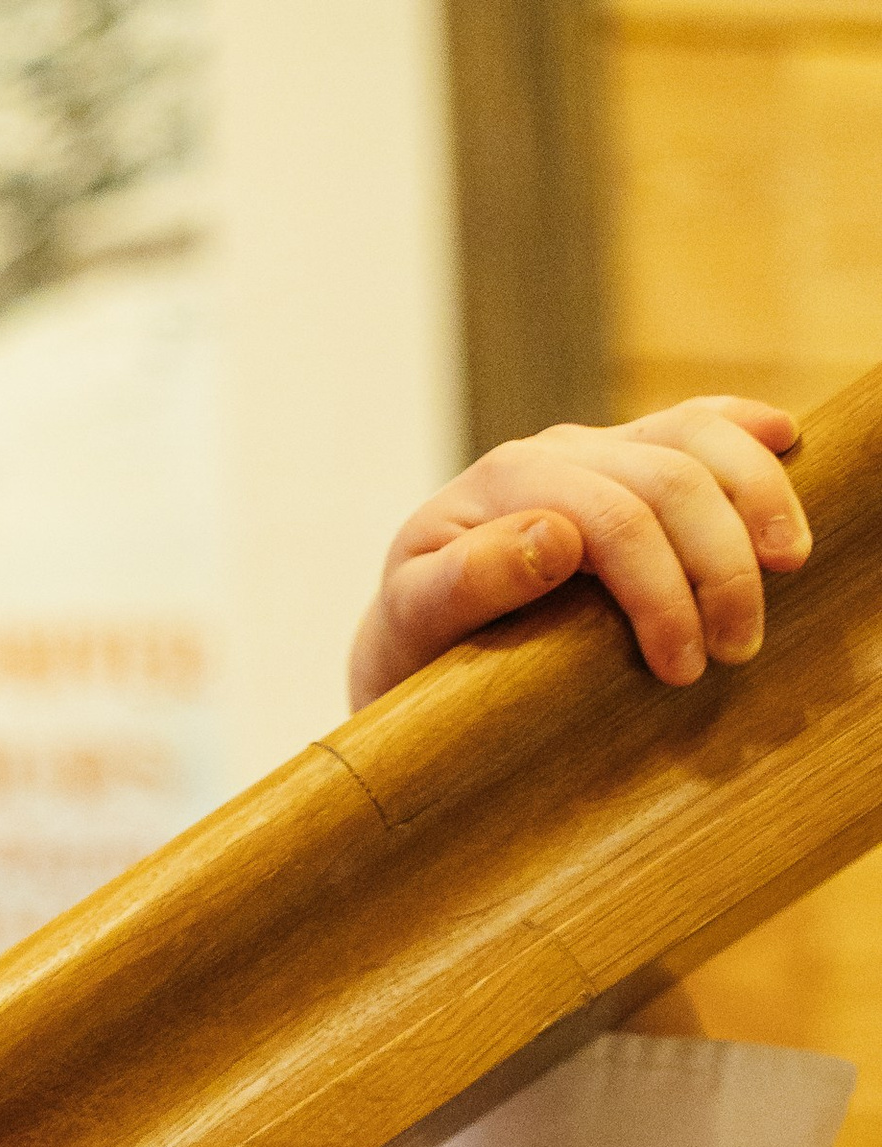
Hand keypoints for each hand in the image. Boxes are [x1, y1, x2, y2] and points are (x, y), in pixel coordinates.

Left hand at [348, 399, 810, 706]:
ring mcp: (596, 451)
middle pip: (667, 479)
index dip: (661, 590)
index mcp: (502, 486)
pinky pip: (696, 425)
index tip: (684, 668)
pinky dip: (746, 434)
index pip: (610, 519)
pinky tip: (788, 442)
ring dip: (755, 501)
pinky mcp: (627, 462)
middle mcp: (554, 453)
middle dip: (717, 563)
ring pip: (697, 439)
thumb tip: (554, 538)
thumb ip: (465, 584)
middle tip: (738, 649)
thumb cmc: (413, 652)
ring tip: (787, 569)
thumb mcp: (411, 630)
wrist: (410, 644)